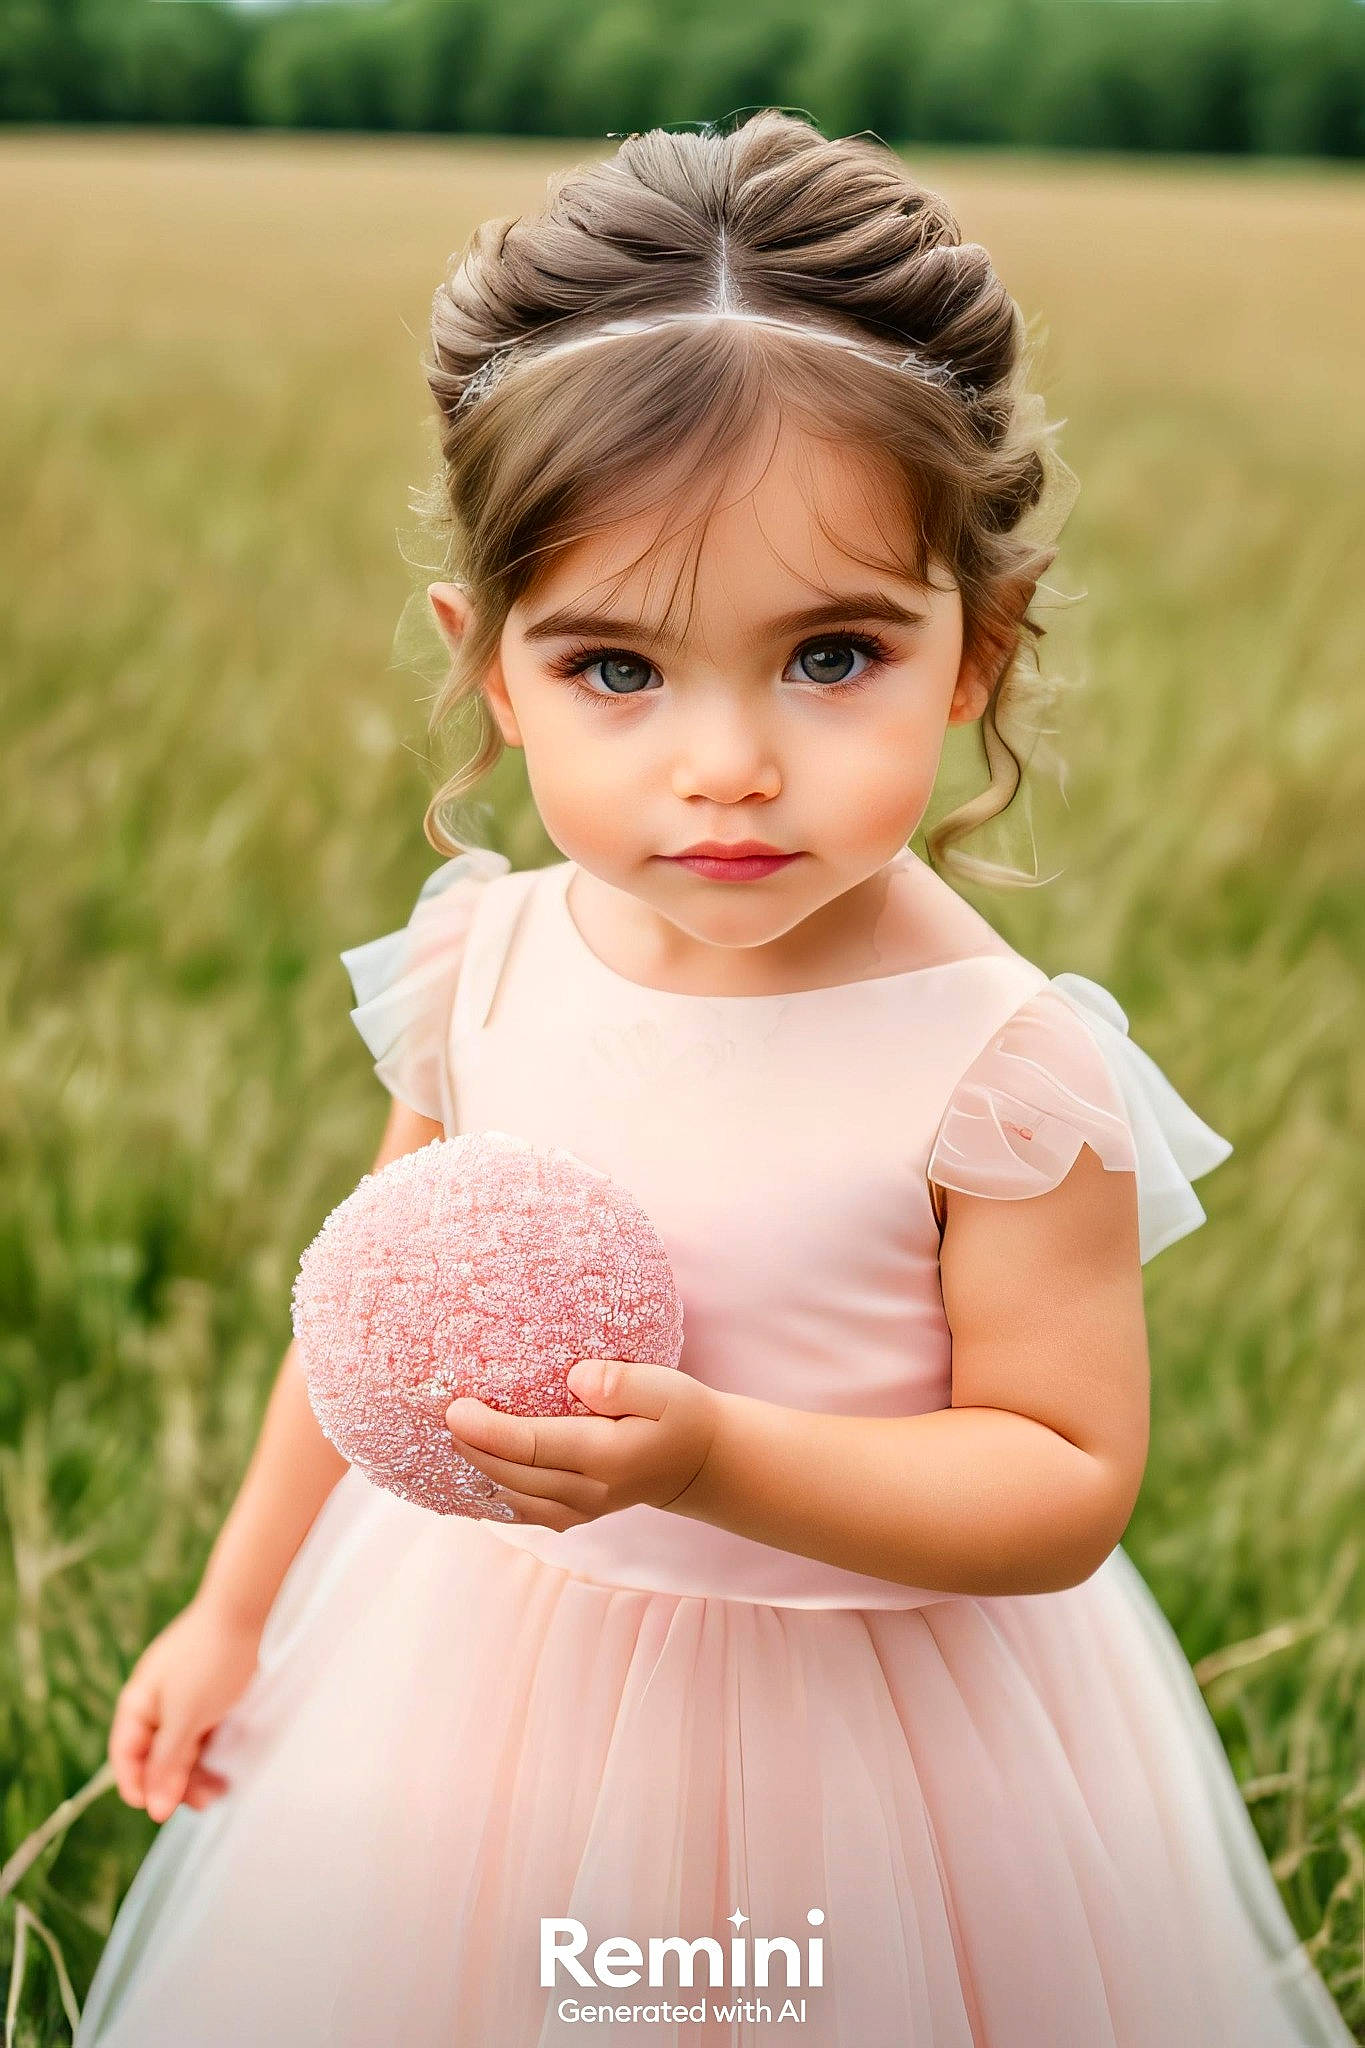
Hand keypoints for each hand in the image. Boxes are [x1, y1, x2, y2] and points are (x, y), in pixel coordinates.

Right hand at [108, 1597, 262, 1822]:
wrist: (247, 1608)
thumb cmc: (211, 1660)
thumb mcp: (186, 1716)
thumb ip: (167, 1762)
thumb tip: (151, 1809)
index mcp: (137, 1704)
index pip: (125, 1756)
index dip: (137, 1786)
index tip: (159, 1811)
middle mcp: (156, 1703)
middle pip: (155, 1756)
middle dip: (174, 1783)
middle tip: (203, 1802)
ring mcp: (183, 1699)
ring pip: (181, 1748)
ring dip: (195, 1773)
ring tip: (219, 1791)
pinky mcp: (209, 1696)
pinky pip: (201, 1734)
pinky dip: (210, 1753)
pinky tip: (224, 1770)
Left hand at [446, 1360, 720, 1530]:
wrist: (699, 1462)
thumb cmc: (680, 1414)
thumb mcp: (665, 1388)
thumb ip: (622, 1382)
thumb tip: (576, 1379)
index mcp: (607, 1457)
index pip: (534, 1447)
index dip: (489, 1431)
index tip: (455, 1409)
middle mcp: (587, 1492)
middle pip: (511, 1475)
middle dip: (469, 1447)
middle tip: (435, 1413)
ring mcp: (577, 1510)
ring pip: (509, 1498)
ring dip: (472, 1469)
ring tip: (442, 1437)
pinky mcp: (569, 1515)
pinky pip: (517, 1511)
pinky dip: (485, 1493)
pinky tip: (462, 1471)